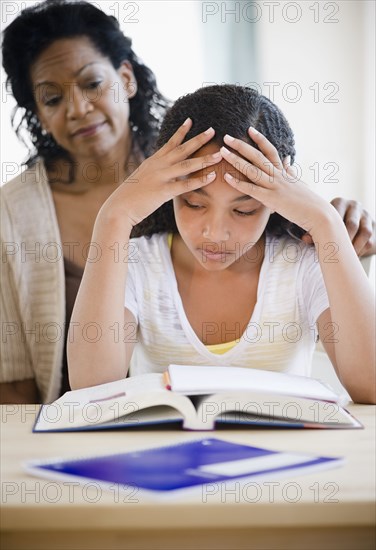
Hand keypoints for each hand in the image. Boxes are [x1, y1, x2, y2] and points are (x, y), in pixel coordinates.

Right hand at [100, 119, 221, 227]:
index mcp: (152, 162)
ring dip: (205, 159)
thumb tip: (160, 172)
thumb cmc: (129, 197)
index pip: (170, 143)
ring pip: (187, 165)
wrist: (118, 208)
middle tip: (212, 130)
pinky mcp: (163, 191)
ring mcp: (160, 177)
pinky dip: (200, 180)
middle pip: (182, 149)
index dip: (181, 131)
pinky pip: (185, 184)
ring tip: (219, 154)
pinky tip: (212, 176)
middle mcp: (157, 165)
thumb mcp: (141, 179)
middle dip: (198, 139)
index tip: (191, 120)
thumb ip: (153, 173)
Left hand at [221, 128, 331, 233]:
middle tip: (226, 137)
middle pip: (257, 156)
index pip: (270, 150)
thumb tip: (287, 160)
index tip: (249, 129)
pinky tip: (227, 177)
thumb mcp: (299, 182)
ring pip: (252, 169)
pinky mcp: (271, 199)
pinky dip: (238, 183)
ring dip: (236, 159)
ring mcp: (275, 186)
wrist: (318, 214)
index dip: (260, 139)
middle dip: (241, 145)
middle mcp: (278, 175)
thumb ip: (290, 171)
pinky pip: (251, 189)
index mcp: (283, 171)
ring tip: (222, 151)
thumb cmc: (308, 201)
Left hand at [301, 198, 374, 256]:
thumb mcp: (322, 223)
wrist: (350, 222)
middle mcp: (354, 206)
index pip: (337, 214)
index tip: (324, 245)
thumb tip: (305, 239)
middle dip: (344, 242)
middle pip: (352, 224)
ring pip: (365, 233)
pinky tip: (352, 258)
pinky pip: (370, 241)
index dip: (331, 231)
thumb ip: (313, 230)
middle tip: (335, 255)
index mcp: (339, 202)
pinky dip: (361, 251)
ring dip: (354, 248)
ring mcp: (366, 216)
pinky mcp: (374, 226)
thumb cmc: (329, 224)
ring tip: (345, 258)